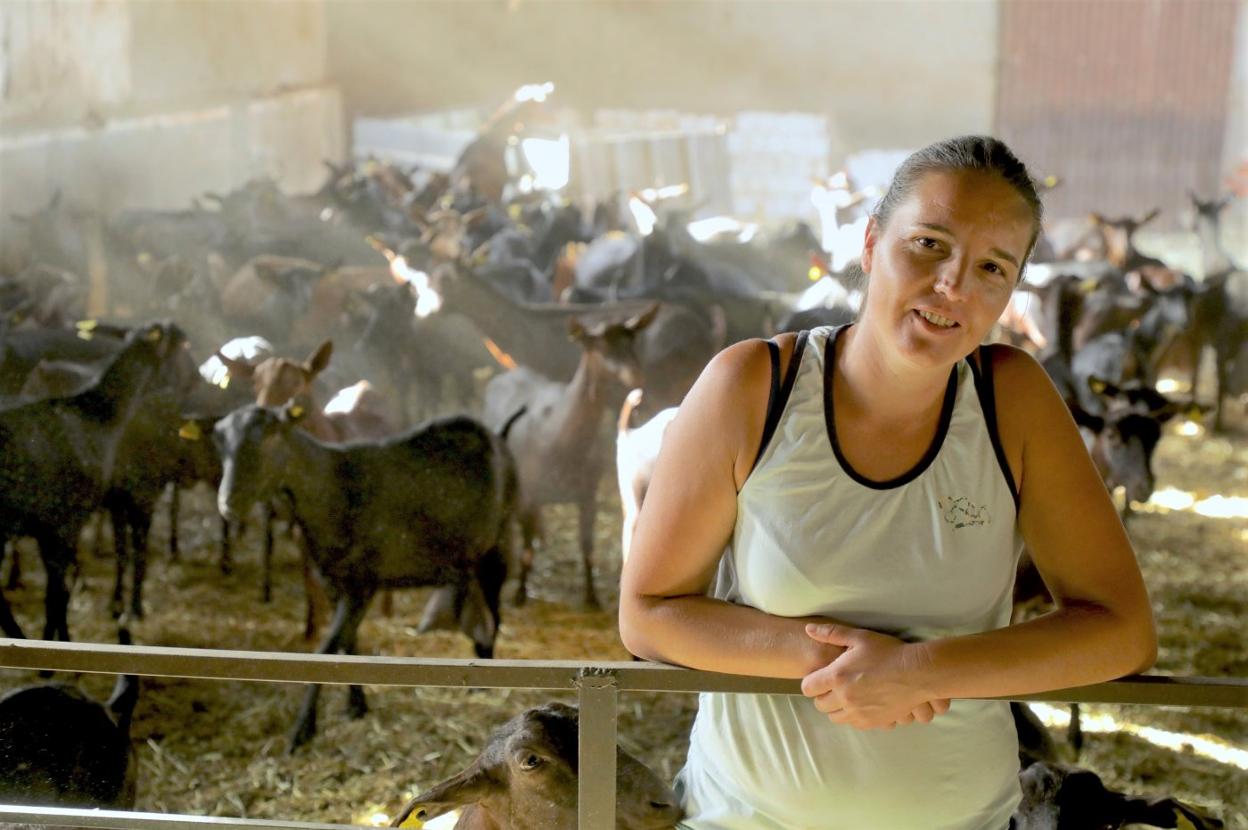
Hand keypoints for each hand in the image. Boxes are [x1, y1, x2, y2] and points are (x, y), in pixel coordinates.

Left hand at [800, 623, 950, 729]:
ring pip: (835, 718)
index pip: (808, 688)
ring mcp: (859, 713)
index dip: (812, 682)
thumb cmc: (888, 652)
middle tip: (835, 686)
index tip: (820, 677)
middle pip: (820, 706)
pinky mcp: (873, 722)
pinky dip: (853, 716)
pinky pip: (854, 724)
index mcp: (837, 677)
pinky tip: (862, 704)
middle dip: (823, 696)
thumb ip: (831, 633)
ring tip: (848, 695)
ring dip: (837, 708)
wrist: (917, 673)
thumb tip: (808, 630)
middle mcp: (845, 698)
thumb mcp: (860, 638)